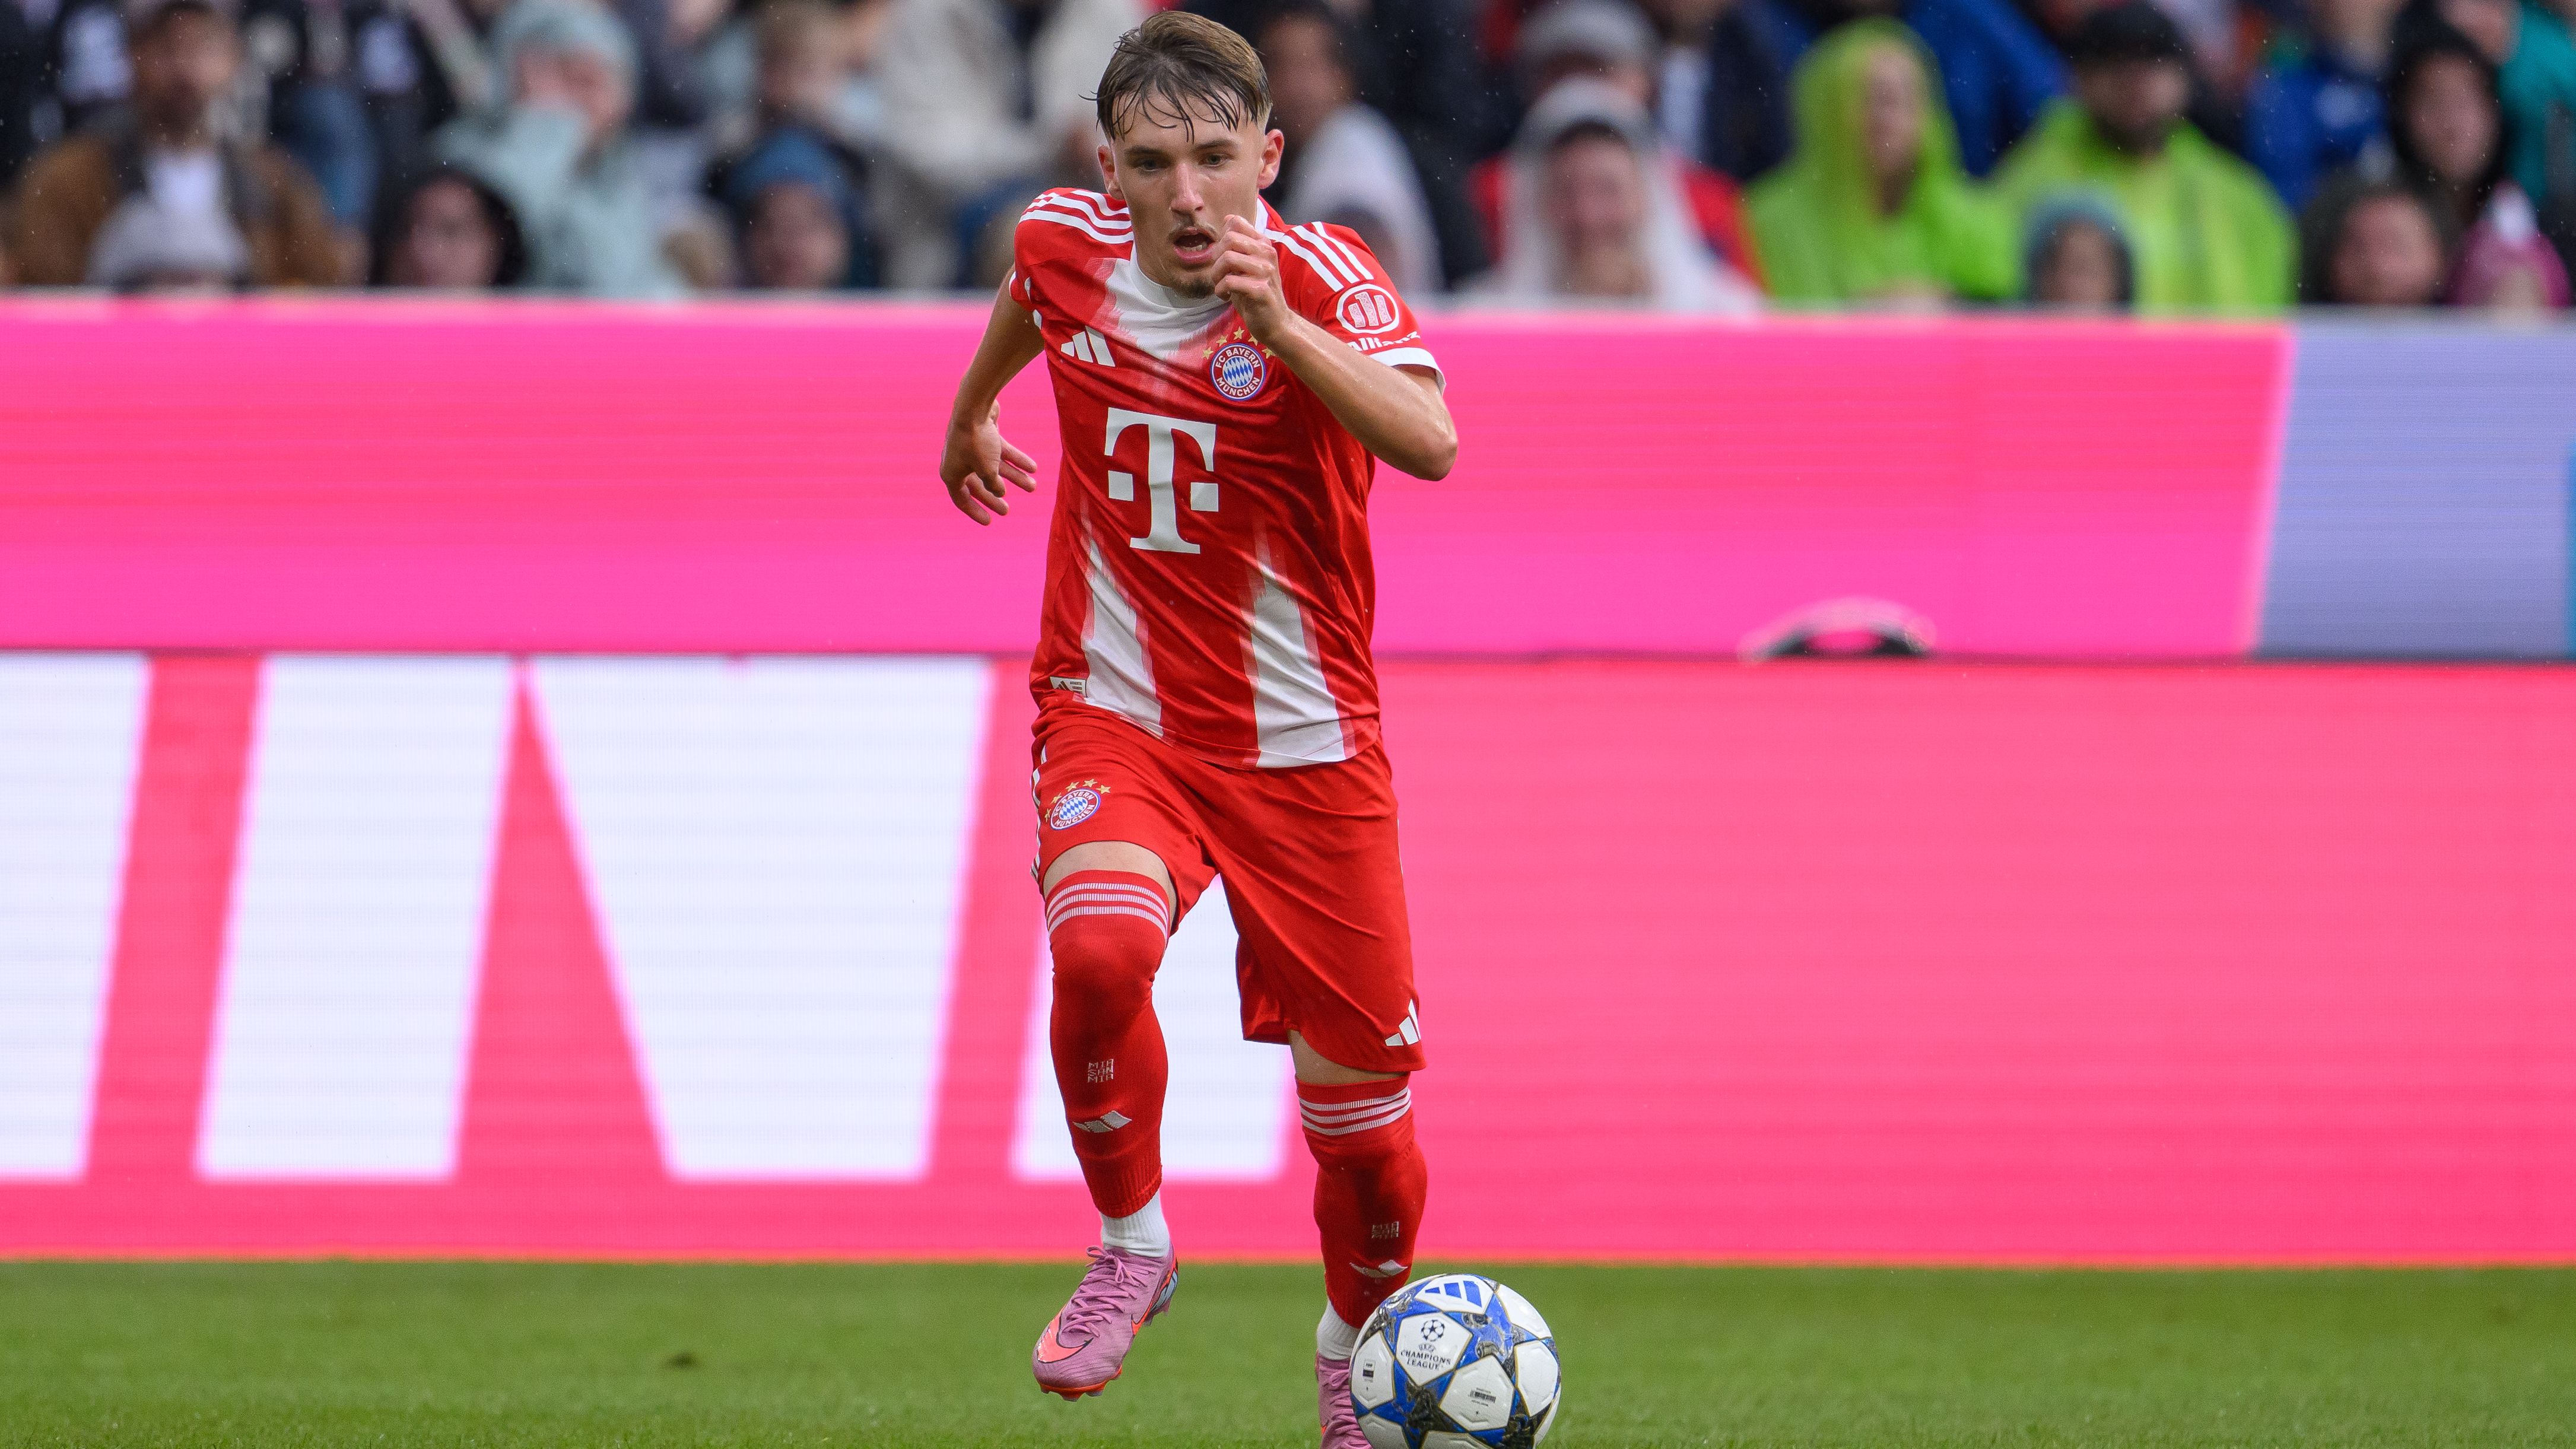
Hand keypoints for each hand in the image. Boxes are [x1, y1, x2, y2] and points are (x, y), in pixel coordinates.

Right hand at [941, 400, 1037, 524]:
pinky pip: (1002, 452)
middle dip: (994, 497)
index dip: (975, 511)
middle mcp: (959, 461)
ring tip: (1033, 487)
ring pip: (994, 468)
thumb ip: (994, 485)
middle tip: (1007, 510)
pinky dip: (1017, 460)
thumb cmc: (976, 441)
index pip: (961, 498)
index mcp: (951, 473)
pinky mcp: (986, 435)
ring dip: (1014, 477)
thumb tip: (1000, 492)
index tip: (989, 522)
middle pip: (979, 485)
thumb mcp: (987, 470)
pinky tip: (1033, 468)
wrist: (975, 406)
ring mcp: (972, 448)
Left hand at [1210, 214, 1291, 344]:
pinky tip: (1225, 296)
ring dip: (1216, 274)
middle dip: (1216, 257)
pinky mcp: (1260, 290)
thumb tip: (1227, 219)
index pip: (1236, 222)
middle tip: (1219, 274)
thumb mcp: (1247, 265)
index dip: (1221, 239)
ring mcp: (1266, 271)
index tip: (1222, 258)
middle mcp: (1267, 254)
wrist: (1276, 322)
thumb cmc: (1256, 294)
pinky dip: (1221, 290)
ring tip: (1221, 285)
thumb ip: (1239, 244)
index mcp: (1263, 244)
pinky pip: (1230, 281)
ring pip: (1228, 258)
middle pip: (1229, 238)